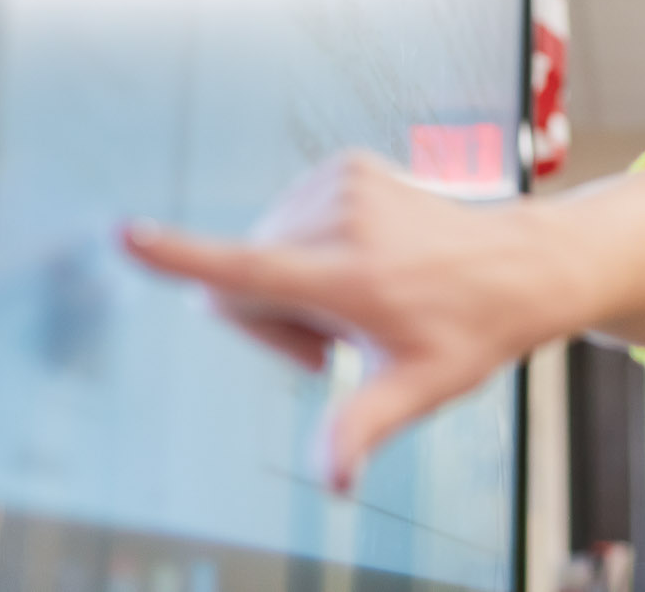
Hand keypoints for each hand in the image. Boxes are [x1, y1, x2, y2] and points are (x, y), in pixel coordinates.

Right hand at [121, 153, 577, 492]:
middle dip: (273, 320)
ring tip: (363, 294)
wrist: (520, 264)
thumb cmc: (468, 332)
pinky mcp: (345, 163)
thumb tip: (332, 482)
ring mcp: (343, 183)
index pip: (250, 272)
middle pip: (243, 281)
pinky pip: (286, 218)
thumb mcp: (420, 388)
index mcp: (350, 277)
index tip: (124, 234)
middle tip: (343, 339)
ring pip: (261, 248)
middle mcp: (342, 220)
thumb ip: (362, 428)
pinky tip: (364, 259)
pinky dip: (308, 244)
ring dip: (292, 281)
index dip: (180, 259)